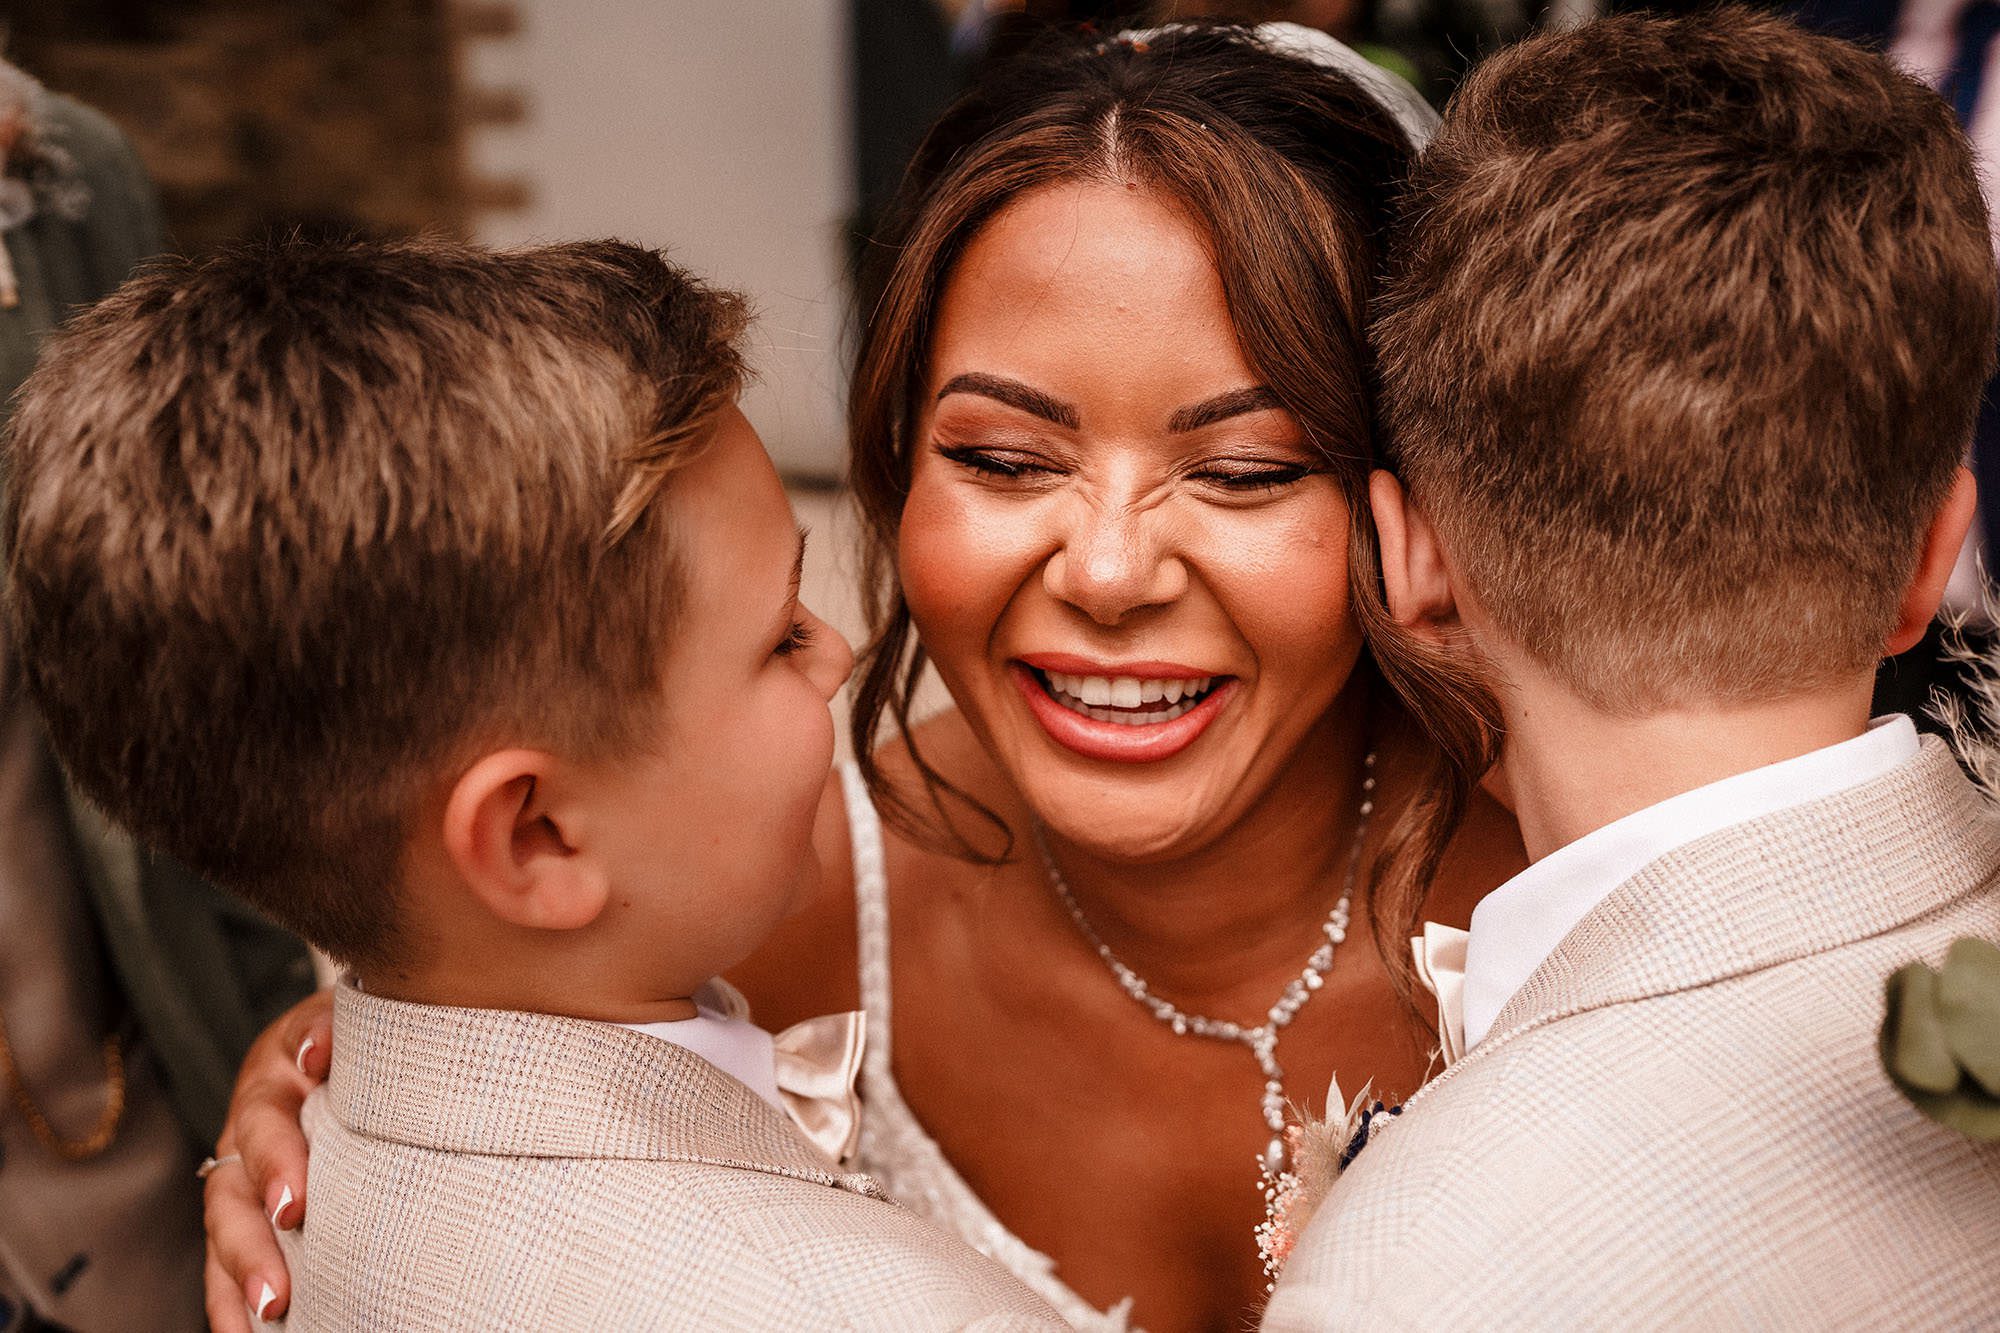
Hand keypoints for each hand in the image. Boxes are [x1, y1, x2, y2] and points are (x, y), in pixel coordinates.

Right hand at [202, 988, 332, 1328]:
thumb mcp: (356, 1014)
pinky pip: (226, 1259)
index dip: (276, 1160)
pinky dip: (231, 1298)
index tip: (295, 1205)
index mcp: (276, 1073)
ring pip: (225, 1228)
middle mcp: (251, 1125)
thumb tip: (318, 1049)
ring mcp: (244, 1167)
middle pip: (235, 1186)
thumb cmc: (364, 1029)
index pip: (265, 1117)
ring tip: (268, 1313)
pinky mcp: (249, 1205)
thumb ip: (336, 1029)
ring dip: (241, 1273)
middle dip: (254, 1239)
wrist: (354, 1033)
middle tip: (279, 1291)